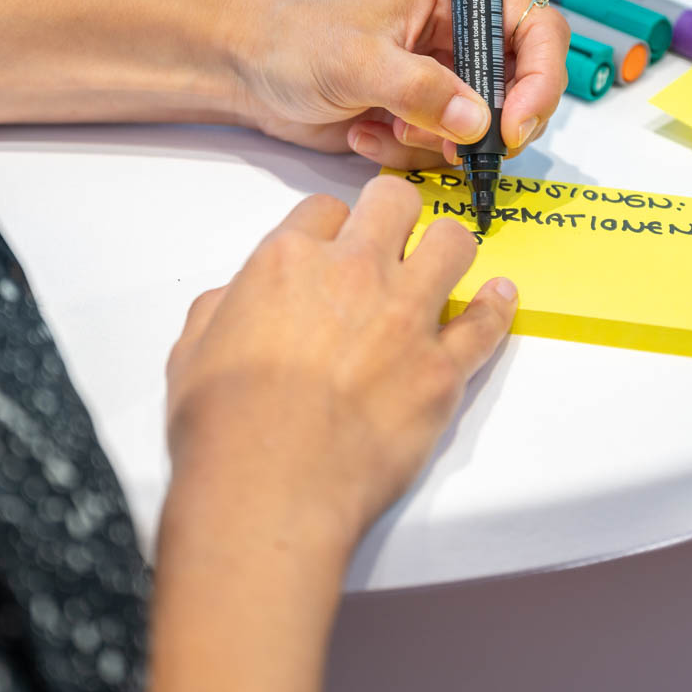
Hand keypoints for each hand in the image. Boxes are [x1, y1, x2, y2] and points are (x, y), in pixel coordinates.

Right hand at [163, 175, 518, 553]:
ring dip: (447, 248)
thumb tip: (240, 299)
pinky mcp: (441, 370)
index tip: (333, 250)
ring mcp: (405, 318)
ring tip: (442, 265)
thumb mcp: (192, 350)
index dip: (329, 230)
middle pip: (394, 203)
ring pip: (452, 243)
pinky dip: (496, 307)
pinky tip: (499, 297)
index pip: (323, 209)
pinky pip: (485, 324)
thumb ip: (223, 307)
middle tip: (391, 239)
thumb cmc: (225, 428)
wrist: (270, 488)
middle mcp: (354, 273)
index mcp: (288, 260)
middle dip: (392, 214)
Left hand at [239, 0, 569, 167]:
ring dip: (439, 142)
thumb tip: (477, 120)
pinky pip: (443, 148)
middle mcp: (455, 32)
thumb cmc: (292, 39)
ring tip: (389, 128)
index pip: (536, 27)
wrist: (246, 70)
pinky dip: (408, 153)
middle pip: (520, 85)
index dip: (540, 77)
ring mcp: (439, 76)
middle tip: (454, 145)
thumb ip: (420, 90)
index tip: (516, 123)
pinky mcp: (419, 113)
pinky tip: (364, 132)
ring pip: (482, 126)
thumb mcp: (357, 60)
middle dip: (490, 124)